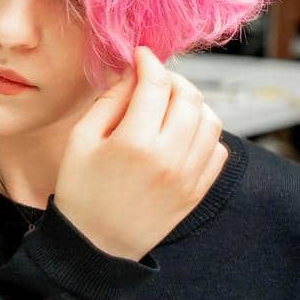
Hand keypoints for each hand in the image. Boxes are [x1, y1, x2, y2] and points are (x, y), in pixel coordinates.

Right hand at [54, 46, 228, 260]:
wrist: (97, 245)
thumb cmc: (81, 191)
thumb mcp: (81, 140)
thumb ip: (108, 102)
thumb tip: (132, 74)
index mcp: (135, 143)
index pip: (156, 84)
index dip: (149, 61)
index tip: (141, 54)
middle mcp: (169, 157)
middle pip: (189, 96)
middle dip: (173, 78)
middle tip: (155, 78)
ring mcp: (189, 176)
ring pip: (211, 119)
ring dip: (192, 103)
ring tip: (170, 105)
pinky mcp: (198, 190)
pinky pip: (218, 149)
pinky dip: (205, 133)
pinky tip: (182, 133)